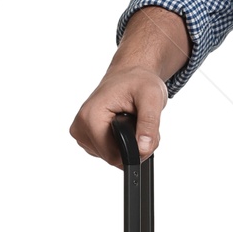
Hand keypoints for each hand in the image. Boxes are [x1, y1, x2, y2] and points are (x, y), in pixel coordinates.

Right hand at [69, 6, 189, 163]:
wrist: (129, 74)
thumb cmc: (139, 81)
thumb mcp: (152, 98)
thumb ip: (149, 124)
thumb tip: (143, 149)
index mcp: (90, 117)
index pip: (113, 156)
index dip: (135, 151)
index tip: (145, 133)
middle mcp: (80, 126)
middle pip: (112, 158)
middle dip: (133, 147)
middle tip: (142, 125)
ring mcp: (80, 133)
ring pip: (110, 156)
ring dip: (127, 145)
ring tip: (132, 122)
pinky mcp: (85, 136)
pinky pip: (106, 151)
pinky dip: (119, 143)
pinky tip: (123, 126)